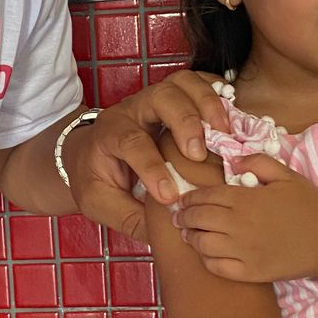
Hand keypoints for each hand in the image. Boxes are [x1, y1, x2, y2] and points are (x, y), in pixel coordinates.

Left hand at [62, 70, 226, 240]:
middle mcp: (133, 110)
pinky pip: (197, 83)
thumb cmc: (93, 178)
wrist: (86, 152)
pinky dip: (216, 94)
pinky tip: (231, 115)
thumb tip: (166, 234)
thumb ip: (129, 218)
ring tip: (224, 132)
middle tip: (199, 154)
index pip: (131, 142)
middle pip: (160, 96)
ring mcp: (155, 100)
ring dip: (207, 103)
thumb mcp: (98, 204)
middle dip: (184, 121)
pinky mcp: (174, 99)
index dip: (152, 167)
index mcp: (109, 134)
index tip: (170, 196)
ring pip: (182, 83)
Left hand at [173, 153, 317, 281]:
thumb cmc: (309, 204)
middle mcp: (239, 225)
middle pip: (197, 220)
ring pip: (202, 245)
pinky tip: (207, 254)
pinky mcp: (250, 273)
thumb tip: (232, 162)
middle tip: (179, 218)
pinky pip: (217, 268)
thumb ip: (257, 162)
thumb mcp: (285, 174)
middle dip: (184, 217)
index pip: (204, 197)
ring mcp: (243, 251)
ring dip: (191, 238)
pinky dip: (206, 260)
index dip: (189, 198)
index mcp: (245, 199)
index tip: (183, 200)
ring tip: (188, 235)